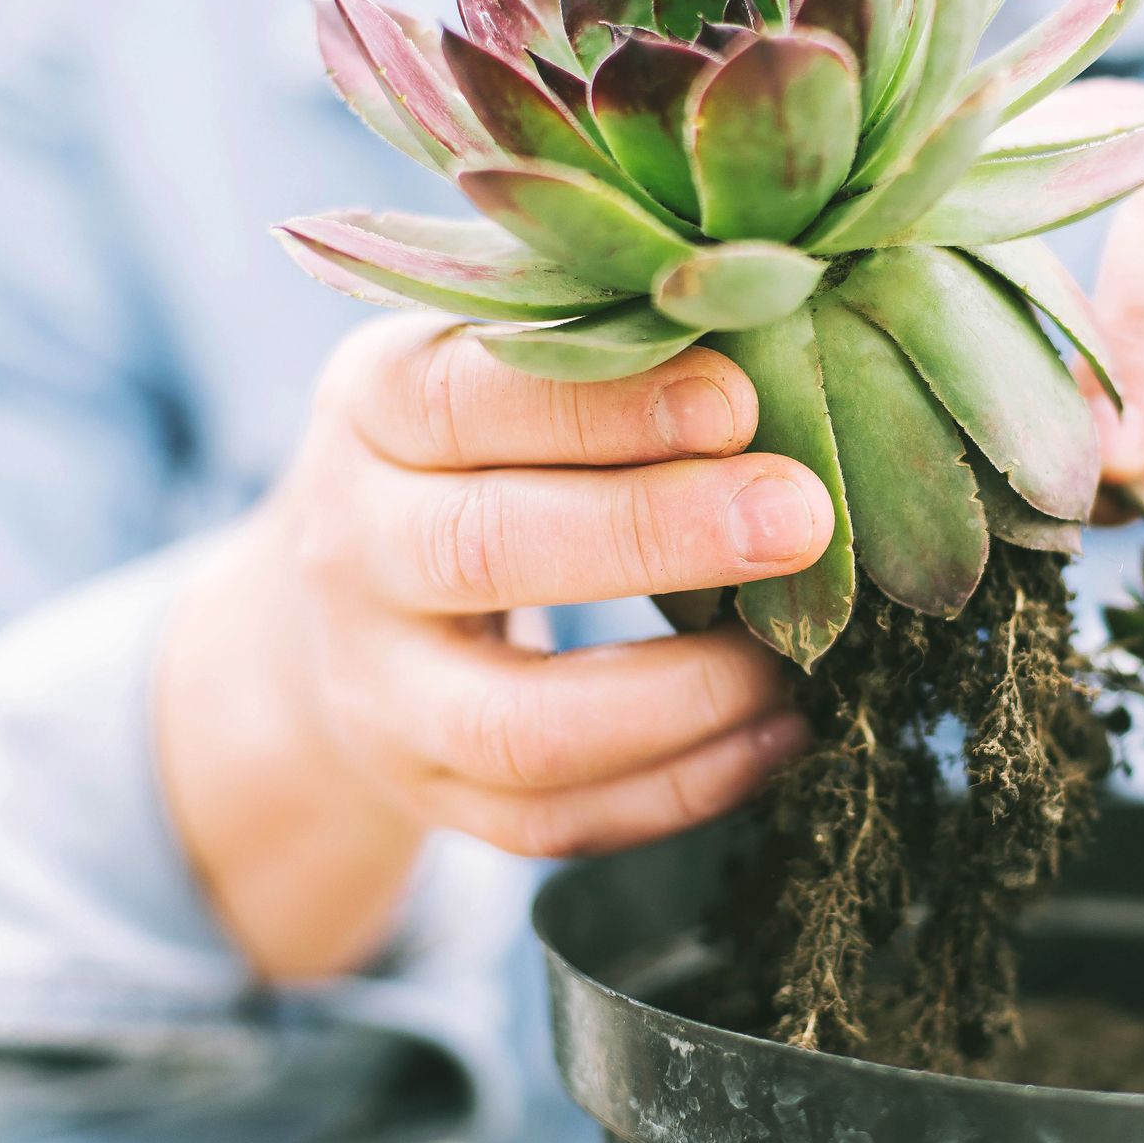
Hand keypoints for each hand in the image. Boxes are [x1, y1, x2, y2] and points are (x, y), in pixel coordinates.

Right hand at [157, 316, 833, 977]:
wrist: (342, 600)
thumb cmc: (474, 447)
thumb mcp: (495, 366)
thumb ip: (602, 347)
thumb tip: (783, 321)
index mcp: (371, 410)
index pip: (465, 401)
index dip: (602, 405)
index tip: (738, 401)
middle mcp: (353, 551)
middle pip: (486, 550)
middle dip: (656, 536)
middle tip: (801, 518)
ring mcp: (382, 691)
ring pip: (519, 726)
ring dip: (680, 699)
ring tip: (794, 657)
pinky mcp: (430, 793)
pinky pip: (554, 821)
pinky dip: (680, 790)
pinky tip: (780, 737)